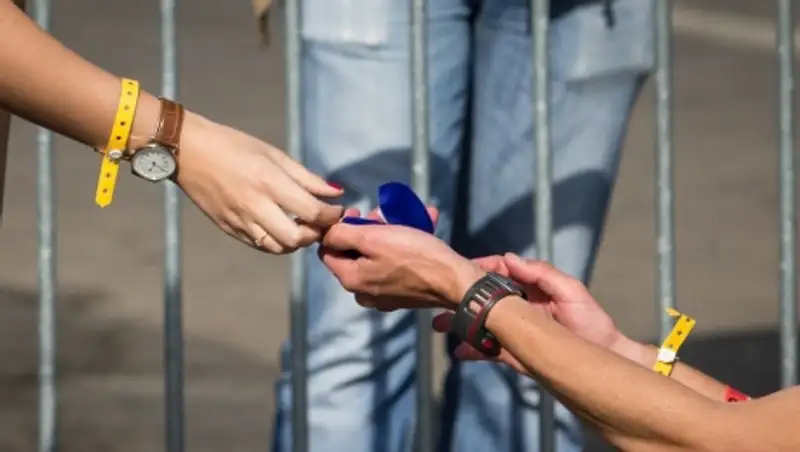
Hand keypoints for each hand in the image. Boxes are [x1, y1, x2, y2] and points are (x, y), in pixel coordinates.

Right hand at [176, 113, 344, 252]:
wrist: (188, 152)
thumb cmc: (233, 145)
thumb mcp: (274, 154)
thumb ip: (307, 178)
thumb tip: (336, 193)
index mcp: (269, 182)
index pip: (312, 211)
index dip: (331, 215)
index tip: (337, 210)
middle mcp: (255, 206)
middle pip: (297, 238)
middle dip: (315, 234)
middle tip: (320, 223)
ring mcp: (240, 221)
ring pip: (278, 248)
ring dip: (296, 242)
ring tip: (300, 226)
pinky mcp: (229, 229)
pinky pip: (259, 245)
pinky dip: (276, 242)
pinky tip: (280, 228)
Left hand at [319, 208, 483, 309]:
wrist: (455, 281)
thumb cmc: (414, 256)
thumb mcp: (373, 237)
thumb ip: (342, 234)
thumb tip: (325, 233)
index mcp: (351, 279)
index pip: (328, 251)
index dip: (338, 228)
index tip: (356, 212)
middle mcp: (363, 292)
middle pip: (355, 253)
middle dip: (368, 228)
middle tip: (383, 214)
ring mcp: (384, 294)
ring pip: (378, 256)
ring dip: (390, 233)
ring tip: (408, 216)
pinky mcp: (404, 293)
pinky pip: (397, 264)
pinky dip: (406, 245)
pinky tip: (424, 225)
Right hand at [434, 253, 625, 373]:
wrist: (605, 360)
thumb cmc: (592, 322)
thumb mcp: (571, 291)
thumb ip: (541, 273)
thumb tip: (509, 258)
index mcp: (531, 288)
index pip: (500, 273)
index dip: (480, 270)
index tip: (460, 271)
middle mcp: (520, 306)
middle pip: (485, 298)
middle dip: (463, 298)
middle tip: (440, 299)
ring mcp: (516, 330)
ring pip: (482, 323)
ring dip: (462, 323)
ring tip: (441, 325)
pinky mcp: (515, 352)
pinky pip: (490, 349)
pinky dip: (474, 349)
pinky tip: (460, 351)